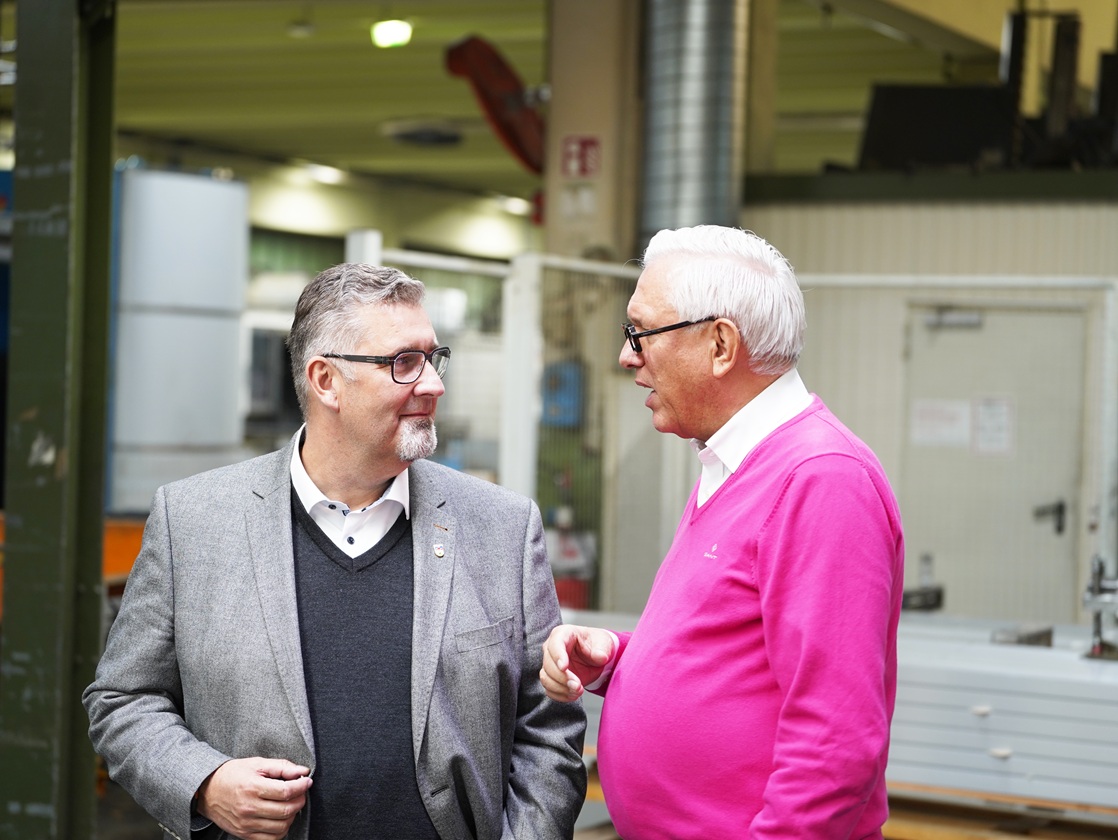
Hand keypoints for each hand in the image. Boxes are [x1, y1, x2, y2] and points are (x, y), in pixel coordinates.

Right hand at [195, 756, 312, 839]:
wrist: (207, 790)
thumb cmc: (232, 775)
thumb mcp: (256, 764)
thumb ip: (281, 767)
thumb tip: (303, 771)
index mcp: (252, 787)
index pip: (285, 791)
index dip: (301, 786)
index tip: (307, 781)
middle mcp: (249, 808)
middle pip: (286, 810)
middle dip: (300, 800)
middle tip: (301, 792)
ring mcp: (246, 824)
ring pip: (281, 827)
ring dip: (292, 815)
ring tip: (291, 804)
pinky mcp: (244, 834)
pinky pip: (271, 839)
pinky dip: (281, 830)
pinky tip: (281, 818)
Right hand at [540, 624, 613, 701]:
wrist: (596, 657)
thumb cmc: (596, 645)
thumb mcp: (603, 642)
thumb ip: (602, 649)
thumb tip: (600, 657)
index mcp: (563, 634)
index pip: (555, 643)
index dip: (558, 656)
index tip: (564, 667)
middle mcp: (552, 649)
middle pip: (548, 664)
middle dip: (563, 678)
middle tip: (578, 685)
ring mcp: (550, 664)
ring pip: (546, 678)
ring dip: (561, 688)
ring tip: (578, 691)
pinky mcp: (552, 678)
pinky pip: (549, 690)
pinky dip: (561, 695)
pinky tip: (573, 695)